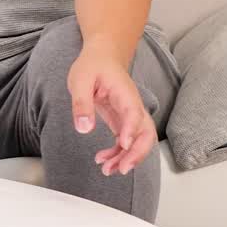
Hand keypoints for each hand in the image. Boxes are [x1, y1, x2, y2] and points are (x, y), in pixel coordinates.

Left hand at [67, 45, 156, 175]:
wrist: (102, 57)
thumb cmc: (92, 65)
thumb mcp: (80, 80)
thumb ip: (81, 103)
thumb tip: (84, 128)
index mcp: (124, 93)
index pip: (134, 113)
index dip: (131, 130)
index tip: (123, 145)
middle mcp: (133, 106)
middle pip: (146, 133)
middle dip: (137, 153)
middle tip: (121, 169)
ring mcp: (130, 115)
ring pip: (139, 141)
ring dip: (127, 158)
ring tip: (107, 170)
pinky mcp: (123, 121)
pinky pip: (126, 141)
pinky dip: (118, 154)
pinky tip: (103, 160)